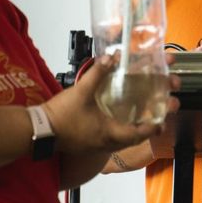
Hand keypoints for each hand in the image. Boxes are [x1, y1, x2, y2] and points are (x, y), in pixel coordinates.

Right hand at [46, 53, 181, 155]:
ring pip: (125, 139)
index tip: (164, 119)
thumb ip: (97, 73)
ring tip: (147, 115)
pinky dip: (122, 129)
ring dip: (137, 127)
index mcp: (111, 134)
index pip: (140, 133)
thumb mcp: (81, 92)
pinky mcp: (90, 144)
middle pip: (136, 137)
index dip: (154, 126)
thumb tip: (111, 57)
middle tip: (163, 112)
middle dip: (151, 123)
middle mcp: (109, 143)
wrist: (37, 132)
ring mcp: (99, 146)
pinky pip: (113, 138)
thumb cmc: (61, 117)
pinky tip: (121, 119)